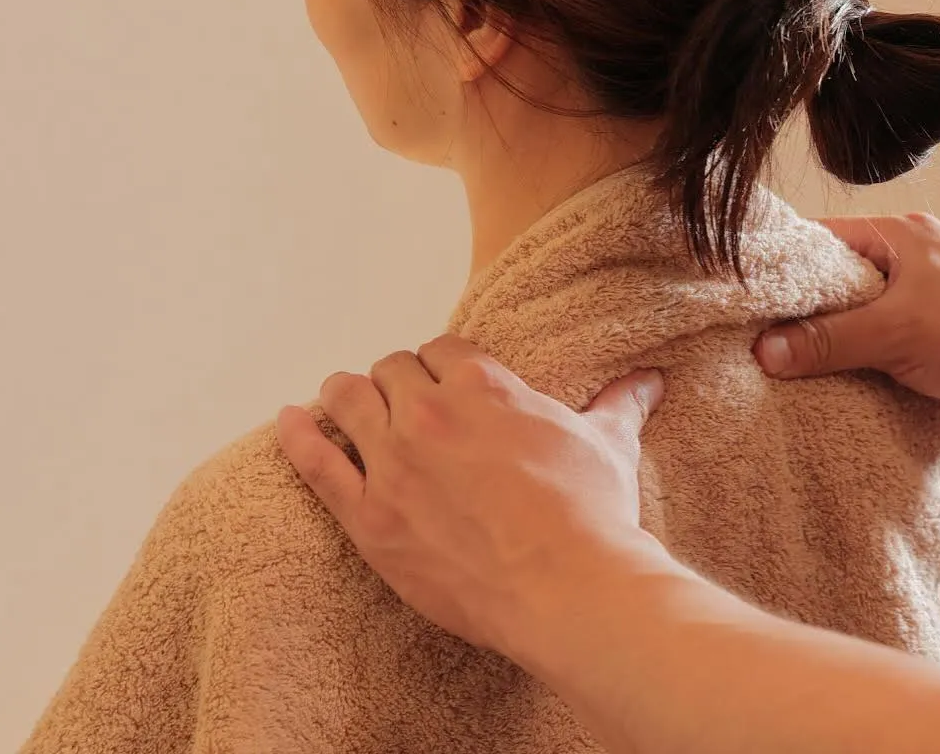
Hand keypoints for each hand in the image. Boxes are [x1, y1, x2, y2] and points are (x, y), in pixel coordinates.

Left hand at [276, 335, 663, 653]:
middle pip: (391, 370)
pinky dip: (298, 436)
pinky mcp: (369, 517)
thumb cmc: (592, 515)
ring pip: (348, 400)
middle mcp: (431, 414)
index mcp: (486, 387)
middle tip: (402, 399)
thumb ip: (619, 405)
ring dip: (347, 394)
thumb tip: (649, 380)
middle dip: (397, 379)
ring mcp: (394, 464)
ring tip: (343, 398)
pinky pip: (316, 463)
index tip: (443, 378)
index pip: (443, 349)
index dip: (442, 363)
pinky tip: (289, 419)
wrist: (567, 589)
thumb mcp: (608, 446)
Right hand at [754, 214, 939, 437]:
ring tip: (810, 360)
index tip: (756, 296)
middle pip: (848, 273)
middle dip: (814, 305)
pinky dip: (876, 349)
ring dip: (847, 332)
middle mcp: (926, 252)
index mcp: (910, 233)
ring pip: (873, 305)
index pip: (828, 237)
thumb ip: (825, 341)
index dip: (790, 265)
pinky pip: (898, 329)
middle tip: (775, 335)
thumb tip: (766, 350)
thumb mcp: (890, 336)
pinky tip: (859, 375)